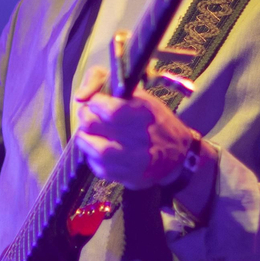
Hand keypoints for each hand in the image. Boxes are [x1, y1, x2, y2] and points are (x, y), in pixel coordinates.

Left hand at [73, 66, 195, 188]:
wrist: (179, 156)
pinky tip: (98, 150)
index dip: (94, 102)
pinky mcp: (128, 176)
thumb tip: (81, 95)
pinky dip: (91, 156)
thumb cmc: (155, 121)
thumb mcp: (140, 96)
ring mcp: (134, 159)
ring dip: (84, 138)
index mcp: (143, 112)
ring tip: (89, 134)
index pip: (107, 107)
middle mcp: (140, 136)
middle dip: (85, 117)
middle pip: (92, 125)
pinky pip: (98, 166)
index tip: (96, 102)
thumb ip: (108, 83)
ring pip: (93, 148)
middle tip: (89, 116)